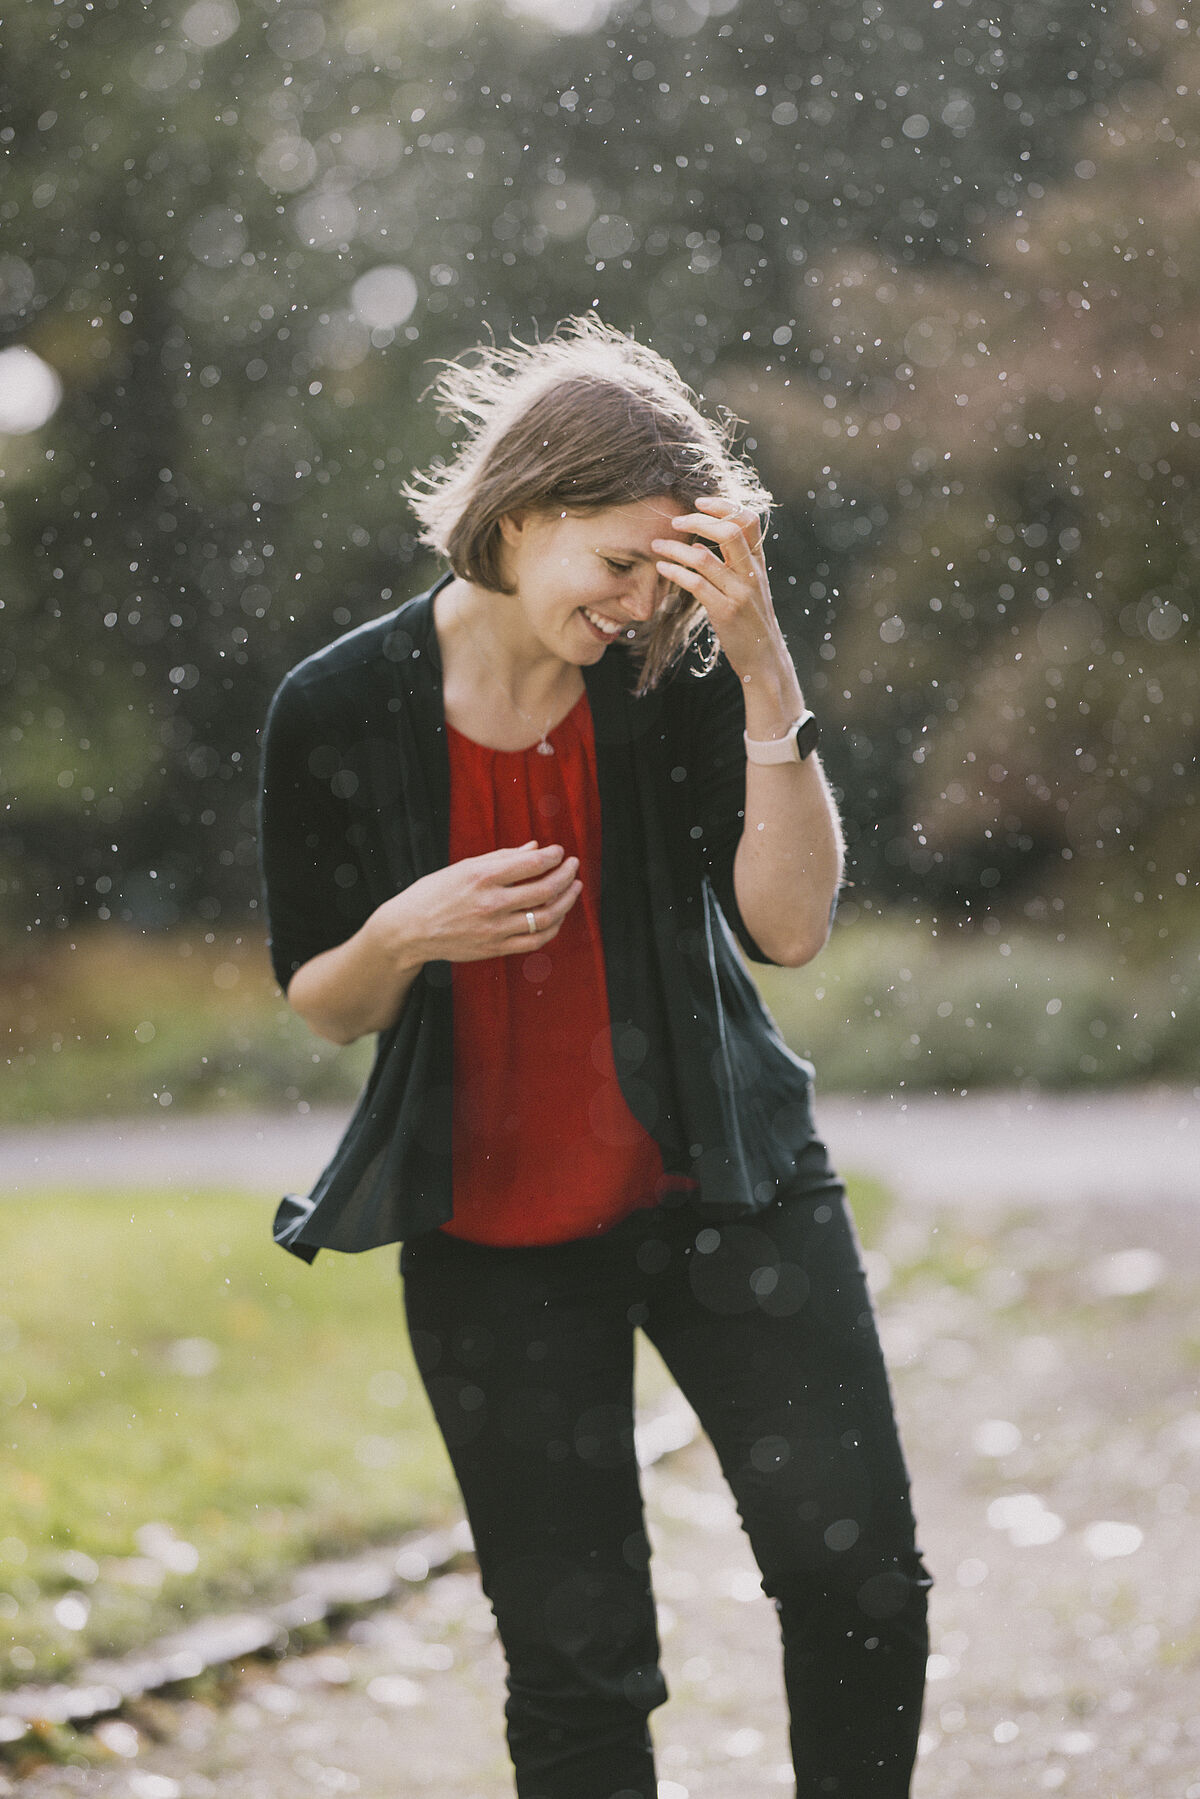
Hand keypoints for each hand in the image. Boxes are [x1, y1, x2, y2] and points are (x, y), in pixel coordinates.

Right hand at [379, 841, 581, 967]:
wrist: (409, 930)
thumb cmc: (435, 893)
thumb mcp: (464, 867)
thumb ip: (502, 858)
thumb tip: (535, 848)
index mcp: (482, 877)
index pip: (531, 863)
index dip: (553, 856)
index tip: (560, 852)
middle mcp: (491, 903)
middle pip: (545, 889)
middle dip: (566, 875)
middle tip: (574, 866)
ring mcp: (495, 929)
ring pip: (546, 917)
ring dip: (567, 901)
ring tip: (574, 888)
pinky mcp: (495, 949)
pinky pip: (535, 940)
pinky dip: (552, 927)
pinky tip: (557, 915)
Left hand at [651, 496, 790, 685]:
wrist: (764, 658)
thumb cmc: (751, 622)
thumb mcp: (750, 587)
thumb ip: (734, 563)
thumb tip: (701, 542)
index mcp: (758, 562)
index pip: (748, 520)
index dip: (723, 505)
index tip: (699, 502)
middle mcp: (752, 573)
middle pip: (728, 530)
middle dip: (698, 521)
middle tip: (674, 521)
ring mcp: (740, 592)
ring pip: (705, 557)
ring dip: (676, 547)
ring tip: (657, 545)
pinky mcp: (725, 611)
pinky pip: (696, 584)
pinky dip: (675, 572)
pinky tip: (662, 568)